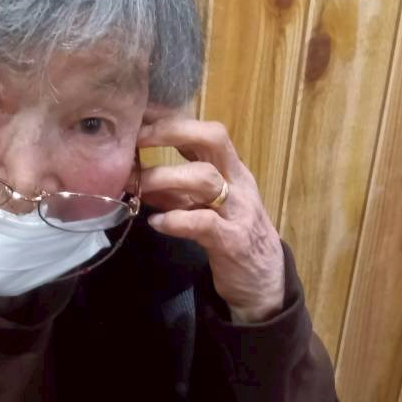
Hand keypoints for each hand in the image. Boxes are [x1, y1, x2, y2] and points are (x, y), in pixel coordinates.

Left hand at [137, 109, 285, 322]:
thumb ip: (175, 191)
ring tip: (138, 185)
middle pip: (213, 139)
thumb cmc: (231, 237)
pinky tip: (156, 223)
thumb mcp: (204, 207)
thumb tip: (137, 175)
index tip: (139, 118)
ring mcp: (238, 210)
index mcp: (231, 170)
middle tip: (137, 140)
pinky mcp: (233, 241)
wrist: (264, 283)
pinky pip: (204, 223)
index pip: (205, 132)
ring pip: (206, 178)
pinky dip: (176, 220)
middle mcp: (238, 182)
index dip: (172, 121)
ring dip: (166, 177)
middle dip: (172, 132)